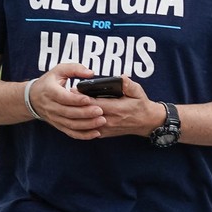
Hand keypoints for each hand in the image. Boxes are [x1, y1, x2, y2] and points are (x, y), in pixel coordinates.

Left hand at [32, 62, 162, 140]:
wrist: (146, 122)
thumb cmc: (141, 105)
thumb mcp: (138, 91)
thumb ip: (128, 84)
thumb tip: (121, 77)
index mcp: (117, 109)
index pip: (95, 103)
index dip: (82, 97)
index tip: (72, 90)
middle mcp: (109, 120)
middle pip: (87, 113)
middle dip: (75, 105)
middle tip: (64, 96)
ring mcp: (105, 129)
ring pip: (85, 123)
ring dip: (75, 115)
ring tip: (66, 106)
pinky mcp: (103, 134)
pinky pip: (87, 130)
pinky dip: (79, 124)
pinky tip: (72, 116)